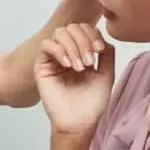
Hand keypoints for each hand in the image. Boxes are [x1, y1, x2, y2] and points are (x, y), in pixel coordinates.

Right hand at [36, 23, 115, 137]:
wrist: (79, 122)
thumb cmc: (92, 103)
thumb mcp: (107, 74)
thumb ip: (107, 53)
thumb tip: (100, 34)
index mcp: (81, 53)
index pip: (84, 29)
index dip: (92, 34)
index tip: (100, 50)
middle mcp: (66, 53)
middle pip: (72, 27)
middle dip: (83, 40)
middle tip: (90, 61)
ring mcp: (53, 59)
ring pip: (60, 33)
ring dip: (73, 47)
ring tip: (81, 67)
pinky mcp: (41, 66)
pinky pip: (47, 45)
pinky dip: (60, 51)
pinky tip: (69, 66)